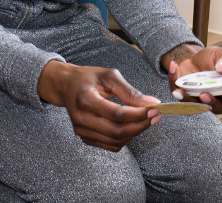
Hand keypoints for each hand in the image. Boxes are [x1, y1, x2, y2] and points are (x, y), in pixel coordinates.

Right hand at [37, 61, 159, 151]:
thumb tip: (151, 103)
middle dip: (140, 125)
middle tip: (155, 116)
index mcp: (86, 99)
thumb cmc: (88, 78)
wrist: (66, 86)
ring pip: (115, 141)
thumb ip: (130, 91)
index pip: (117, 114)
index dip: (138, 115)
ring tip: (145, 120)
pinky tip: (132, 126)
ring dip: (135, 133)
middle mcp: (81, 118)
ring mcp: (81, 131)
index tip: (155, 109)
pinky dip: (125, 138)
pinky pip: (110, 145)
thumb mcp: (109, 76)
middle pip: (117, 131)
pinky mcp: (85, 138)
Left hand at [165, 45, 221, 113]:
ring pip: (195, 106)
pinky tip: (174, 67)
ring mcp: (200, 99)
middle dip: (210, 102)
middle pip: (216, 108)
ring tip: (180, 90)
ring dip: (187, 99)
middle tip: (204, 94)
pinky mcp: (185, 96)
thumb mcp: (221, 53)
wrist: (193, 57)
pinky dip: (174, 80)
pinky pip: (179, 93)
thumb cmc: (211, 58)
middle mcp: (216, 98)